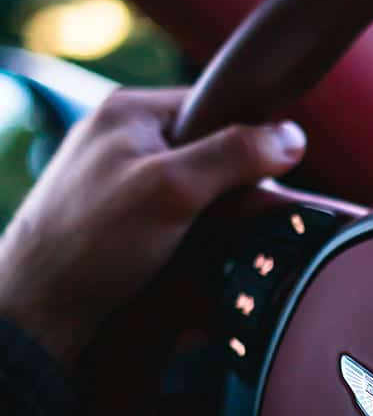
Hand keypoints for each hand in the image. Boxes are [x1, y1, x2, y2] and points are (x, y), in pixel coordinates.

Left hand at [0, 87, 304, 364]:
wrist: (37, 310)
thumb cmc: (91, 244)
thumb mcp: (173, 190)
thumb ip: (233, 155)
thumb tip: (292, 136)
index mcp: (131, 110)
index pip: (215, 105)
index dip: (247, 140)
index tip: (259, 181)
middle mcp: (122, 135)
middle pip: (207, 147)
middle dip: (229, 185)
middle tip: (228, 220)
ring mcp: (118, 174)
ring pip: (194, 183)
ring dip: (211, 213)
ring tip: (202, 243)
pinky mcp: (117, 212)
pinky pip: (174, 210)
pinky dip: (189, 231)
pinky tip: (184, 254)